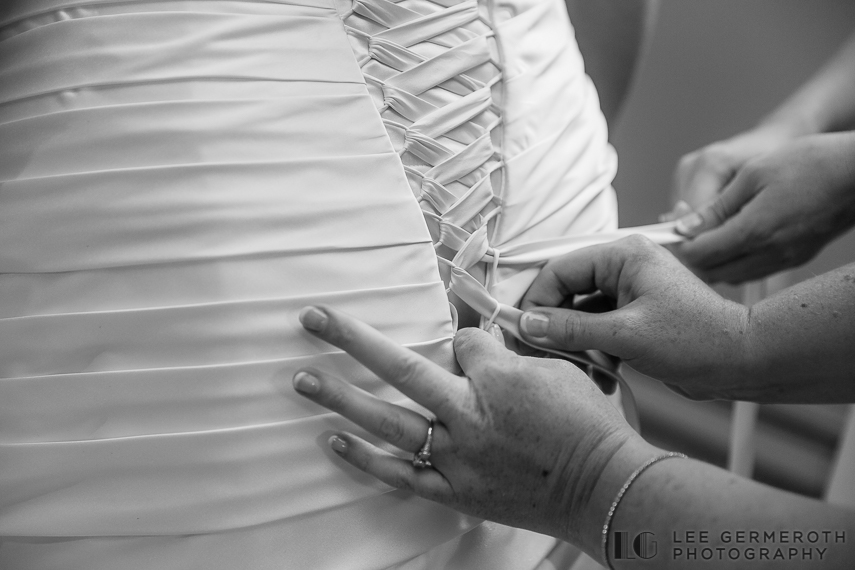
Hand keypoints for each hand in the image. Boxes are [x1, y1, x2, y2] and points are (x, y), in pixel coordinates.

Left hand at [292, 305, 654, 558]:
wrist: (604, 488)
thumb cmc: (588, 427)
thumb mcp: (558, 372)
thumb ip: (510, 355)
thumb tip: (475, 343)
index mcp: (499, 378)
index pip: (462, 341)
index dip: (466, 342)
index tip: (479, 355)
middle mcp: (469, 415)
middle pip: (399, 366)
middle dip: (350, 338)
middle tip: (311, 317)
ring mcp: (457, 456)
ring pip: (388, 421)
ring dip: (341, 397)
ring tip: (301, 378)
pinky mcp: (455, 490)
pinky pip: (401, 474)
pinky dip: (365, 459)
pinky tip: (332, 440)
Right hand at [519, 236, 751, 399]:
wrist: (742, 363)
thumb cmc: (696, 339)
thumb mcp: (626, 334)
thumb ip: (572, 328)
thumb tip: (527, 324)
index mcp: (623, 256)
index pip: (560, 270)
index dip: (537, 301)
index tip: (521, 331)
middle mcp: (623, 269)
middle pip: (567, 292)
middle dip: (552, 325)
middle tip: (536, 353)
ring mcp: (628, 294)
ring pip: (579, 314)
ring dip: (571, 342)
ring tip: (569, 368)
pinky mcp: (633, 318)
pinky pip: (597, 329)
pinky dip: (590, 351)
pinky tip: (593, 374)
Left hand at [671, 132, 854, 282]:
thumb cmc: (811, 162)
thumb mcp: (754, 174)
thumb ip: (716, 206)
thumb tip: (685, 226)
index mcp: (755, 230)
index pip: (700, 254)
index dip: (680, 244)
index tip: (672, 229)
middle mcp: (770, 253)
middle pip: (713, 272)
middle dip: (693, 256)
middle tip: (686, 234)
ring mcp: (786, 259)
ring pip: (733, 276)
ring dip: (714, 262)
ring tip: (707, 236)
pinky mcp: (797, 259)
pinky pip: (754, 271)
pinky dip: (736, 262)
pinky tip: (733, 241)